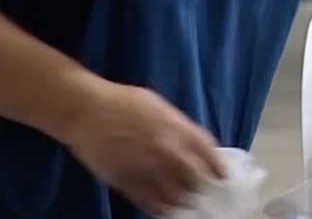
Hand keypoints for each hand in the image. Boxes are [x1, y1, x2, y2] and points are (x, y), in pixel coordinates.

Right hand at [57, 80, 225, 215]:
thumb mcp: (160, 107)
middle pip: (195, 177)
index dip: (218, 166)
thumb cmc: (124, 102)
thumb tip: (193, 145)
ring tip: (191, 204)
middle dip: (204, 187)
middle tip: (210, 194)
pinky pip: (149, 202)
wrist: (86, 111)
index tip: (224, 176)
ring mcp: (146, 168)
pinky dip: (161, 208)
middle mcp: (166, 150)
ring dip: (185, 201)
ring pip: (175, 194)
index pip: (208, 152)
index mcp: (176, 128)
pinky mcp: (126, 182)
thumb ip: (179, 127)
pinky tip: (167, 209)